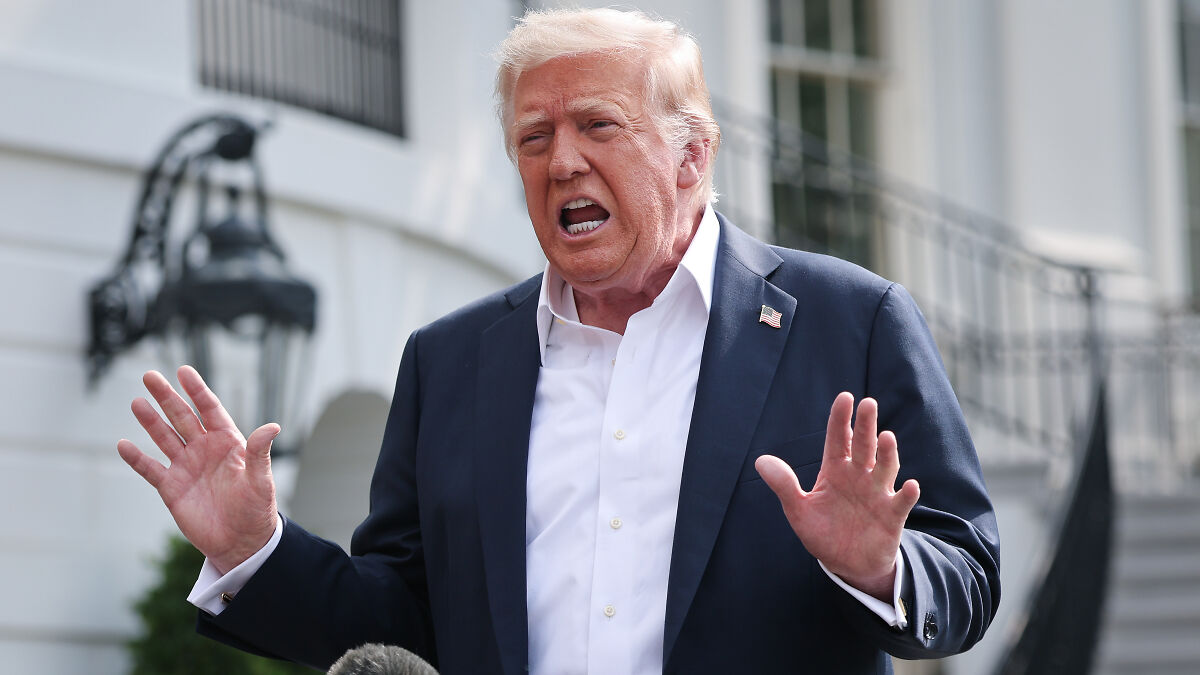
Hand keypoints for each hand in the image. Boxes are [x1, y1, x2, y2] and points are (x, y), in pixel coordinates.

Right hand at [117, 366, 279, 574]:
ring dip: (150, 421)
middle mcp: (204, 449)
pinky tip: (123, 445)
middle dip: (167, 397)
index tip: (184, 371)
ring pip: (164, 437)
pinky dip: (137, 458)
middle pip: (182, 417)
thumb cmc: (256, 508)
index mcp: (228, 442)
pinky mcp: (172, 488)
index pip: (210, 409)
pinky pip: (151, 469)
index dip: (197, 390)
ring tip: (137, 402)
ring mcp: (186, 467)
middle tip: (149, 375)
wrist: (241, 541)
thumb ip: (260, 452)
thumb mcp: (261, 479)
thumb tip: (273, 427)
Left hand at [755, 392, 919, 600]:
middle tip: (868, 404)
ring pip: (885, 468)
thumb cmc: (823, 532)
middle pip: (863, 446)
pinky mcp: (892, 515)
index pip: (838, 438)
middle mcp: (859, 476)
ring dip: (887, 454)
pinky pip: (901, 502)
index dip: (840, 419)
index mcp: (835, 470)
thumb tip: (760, 461)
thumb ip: (784, 485)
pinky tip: (910, 485)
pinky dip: (907, 494)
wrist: (847, 564)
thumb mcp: (798, 510)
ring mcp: (877, 493)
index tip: (844, 397)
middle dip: (865, 425)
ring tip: (886, 437)